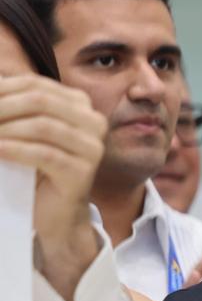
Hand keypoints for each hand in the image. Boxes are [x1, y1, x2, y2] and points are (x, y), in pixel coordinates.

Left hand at [0, 74, 107, 300]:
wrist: (56, 215)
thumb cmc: (34, 169)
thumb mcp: (23, 131)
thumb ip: (10, 108)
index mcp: (80, 105)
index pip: (35, 85)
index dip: (0, 90)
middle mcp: (93, 122)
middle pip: (40, 100)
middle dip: (0, 107)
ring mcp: (93, 148)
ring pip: (42, 125)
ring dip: (3, 129)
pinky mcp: (83, 172)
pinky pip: (44, 154)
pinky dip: (13, 150)